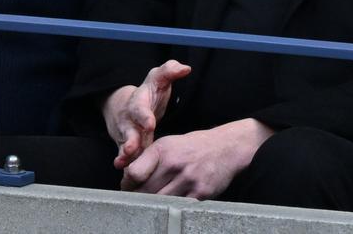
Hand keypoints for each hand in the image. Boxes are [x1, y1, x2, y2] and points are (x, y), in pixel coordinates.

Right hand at [104, 59, 190, 165]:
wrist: (126, 105)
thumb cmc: (149, 92)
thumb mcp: (158, 78)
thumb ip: (170, 70)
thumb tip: (185, 68)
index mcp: (138, 103)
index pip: (140, 108)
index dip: (144, 116)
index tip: (150, 124)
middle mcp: (130, 121)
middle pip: (128, 131)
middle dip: (129, 140)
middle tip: (132, 149)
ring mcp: (127, 135)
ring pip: (125, 147)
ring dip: (125, 157)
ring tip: (123, 165)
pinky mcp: (128, 149)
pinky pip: (127, 158)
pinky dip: (127, 166)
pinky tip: (126, 177)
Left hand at [121, 118, 273, 197]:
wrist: (226, 147)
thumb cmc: (193, 146)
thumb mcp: (168, 143)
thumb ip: (147, 158)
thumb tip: (125, 176)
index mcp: (164, 149)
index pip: (134, 173)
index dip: (127, 183)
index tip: (128, 186)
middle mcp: (175, 164)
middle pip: (145, 192)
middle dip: (137, 197)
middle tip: (138, 198)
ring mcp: (188, 180)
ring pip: (160, 202)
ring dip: (153, 205)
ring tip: (152, 202)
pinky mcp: (200, 193)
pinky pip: (178, 207)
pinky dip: (171, 208)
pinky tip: (169, 205)